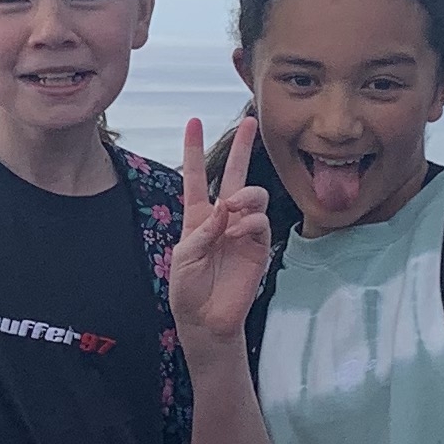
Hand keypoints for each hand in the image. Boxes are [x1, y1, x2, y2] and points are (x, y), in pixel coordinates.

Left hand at [171, 120, 275, 354]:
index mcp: (198, 216)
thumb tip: (225, 206)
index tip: (193, 122)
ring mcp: (243, 231)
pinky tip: (237, 233)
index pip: (196, 177)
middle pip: (234, 174)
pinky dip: (250, 222)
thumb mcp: (183, 257)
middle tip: (250, 122)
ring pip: (253, 195)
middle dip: (242, 147)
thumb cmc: (188, 290)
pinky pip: (261, 222)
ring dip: (244, 195)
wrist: (206, 320)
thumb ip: (202, 231)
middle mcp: (223, 218)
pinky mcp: (258, 247)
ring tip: (232, 209)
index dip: (194, 149)